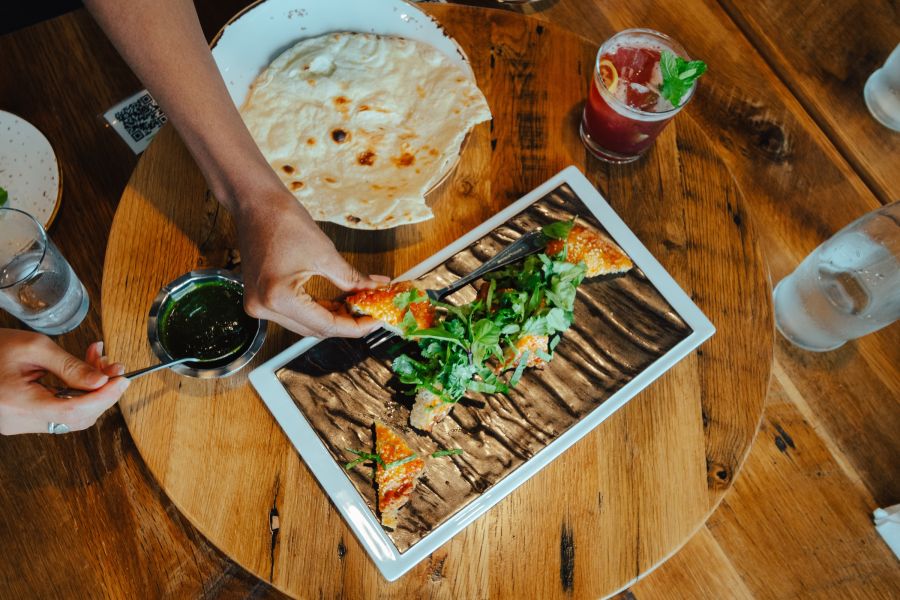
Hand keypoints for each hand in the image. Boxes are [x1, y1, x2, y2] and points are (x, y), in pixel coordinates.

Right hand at [0, 329, 129, 435]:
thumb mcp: (33, 348)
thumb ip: (70, 366)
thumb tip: (102, 381)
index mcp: (19, 404)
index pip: (74, 411)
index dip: (105, 397)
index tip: (123, 379)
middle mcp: (19, 421)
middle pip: (77, 417)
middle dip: (102, 391)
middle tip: (112, 365)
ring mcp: (20, 424)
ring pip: (71, 416)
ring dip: (92, 391)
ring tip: (97, 361)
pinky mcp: (23, 420)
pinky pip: (59, 413)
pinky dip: (77, 394)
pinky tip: (82, 372)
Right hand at [236, 188, 388, 337]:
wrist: (255, 203)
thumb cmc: (283, 221)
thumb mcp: (325, 253)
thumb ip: (352, 279)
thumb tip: (375, 289)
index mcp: (279, 298)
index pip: (325, 326)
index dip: (355, 327)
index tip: (375, 322)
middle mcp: (264, 308)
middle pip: (314, 330)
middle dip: (345, 323)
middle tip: (369, 314)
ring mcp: (258, 305)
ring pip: (304, 324)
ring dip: (331, 318)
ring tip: (355, 307)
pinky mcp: (259, 298)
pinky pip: (293, 313)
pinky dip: (315, 310)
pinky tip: (334, 304)